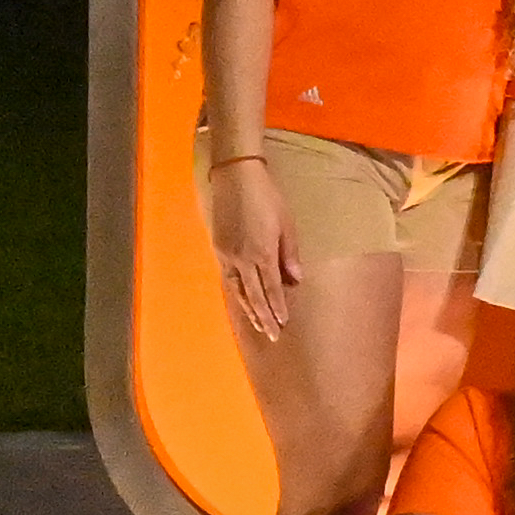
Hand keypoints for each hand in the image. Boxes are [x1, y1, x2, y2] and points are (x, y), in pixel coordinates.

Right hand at [204, 157, 300, 342]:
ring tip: (258, 325)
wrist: (235, 178)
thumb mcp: (286, 224)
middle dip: (264, 317)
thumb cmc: (267, 197)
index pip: (271, 288)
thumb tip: (295, 280)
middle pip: (254, 295)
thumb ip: (290, 254)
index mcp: (262, 253)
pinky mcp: (219, 248)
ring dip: (248, 309)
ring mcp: (228, 255)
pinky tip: (241, 300)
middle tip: (272, 336)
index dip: (277, 307)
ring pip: (238, 290)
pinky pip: (228, 278)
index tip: (283, 323)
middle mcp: (242, 259)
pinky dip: (236, 293)